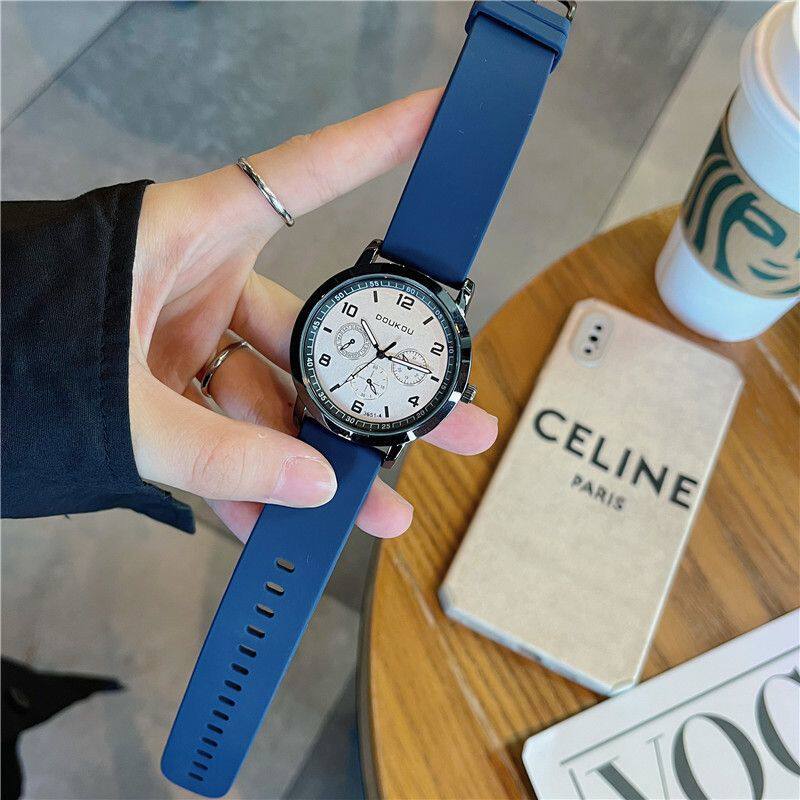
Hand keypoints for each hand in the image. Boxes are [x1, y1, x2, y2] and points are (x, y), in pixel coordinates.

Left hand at [129, 89, 497, 540]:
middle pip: (315, 333)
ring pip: (276, 404)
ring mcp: (186, 345)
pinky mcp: (169, 395)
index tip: (435, 121)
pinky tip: (288, 524)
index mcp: (185, 237)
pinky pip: (230, 441)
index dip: (372, 146)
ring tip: (376, 505)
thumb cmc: (3, 347)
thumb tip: (310, 488)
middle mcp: (198, 285)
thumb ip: (214, 453)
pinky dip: (254, 485)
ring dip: (321, 461)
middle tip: (450, 415)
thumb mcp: (115, 402)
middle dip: (383, 388)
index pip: (300, 178)